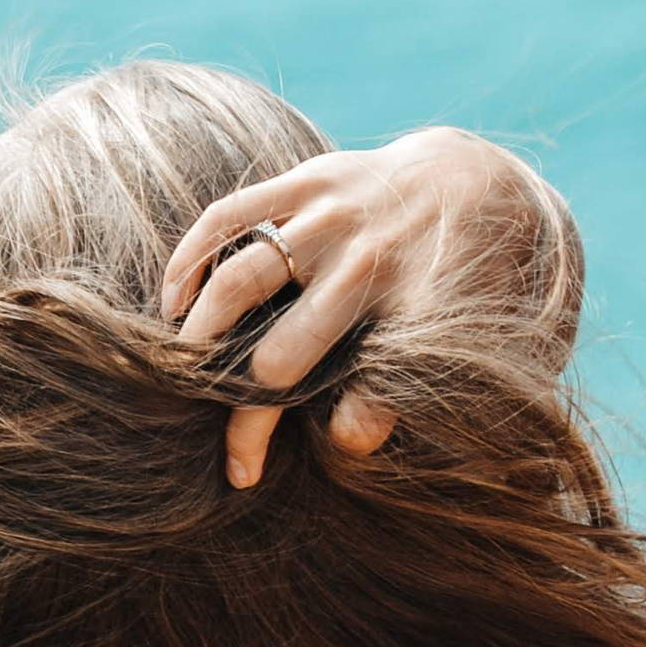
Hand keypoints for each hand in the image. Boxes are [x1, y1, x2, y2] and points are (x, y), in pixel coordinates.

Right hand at [159, 128, 553, 487]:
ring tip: (183, 377)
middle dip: (243, 410)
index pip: (368, 391)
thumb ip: (410, 394)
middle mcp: (370, 263)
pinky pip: (228, 218)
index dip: (331, 433)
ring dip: (200, 338)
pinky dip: (190, 261)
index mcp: (419, 311)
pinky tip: (173, 303)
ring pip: (239, 283)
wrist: (471, 180)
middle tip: (224, 448)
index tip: (269, 466)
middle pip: (282, 354)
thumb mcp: (469, 343)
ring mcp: (333, 217)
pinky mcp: (308, 181)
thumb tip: (350, 443)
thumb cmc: (465, 282)